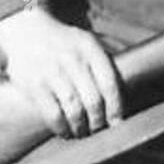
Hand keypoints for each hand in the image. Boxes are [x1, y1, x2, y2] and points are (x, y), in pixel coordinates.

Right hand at [0, 6, 122, 137]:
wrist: (28, 31)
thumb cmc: (65, 42)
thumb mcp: (89, 40)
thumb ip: (109, 55)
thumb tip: (135, 73)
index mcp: (90, 48)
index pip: (110, 83)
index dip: (116, 107)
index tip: (118, 122)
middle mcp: (73, 59)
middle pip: (93, 100)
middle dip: (99, 121)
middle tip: (99, 128)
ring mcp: (52, 72)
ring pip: (73, 110)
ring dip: (81, 127)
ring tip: (84, 132)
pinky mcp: (34, 85)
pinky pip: (52, 114)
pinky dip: (62, 128)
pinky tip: (66, 131)